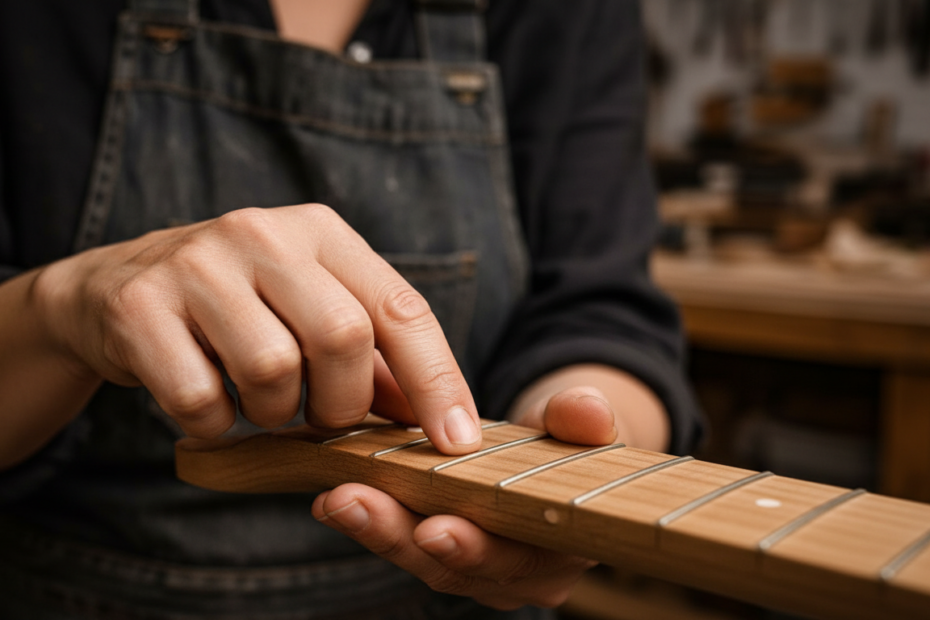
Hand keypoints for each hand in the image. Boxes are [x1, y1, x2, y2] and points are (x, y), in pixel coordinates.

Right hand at [33, 204, 481, 452]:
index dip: (436, 380)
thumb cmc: (239, 309)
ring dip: (274, 414)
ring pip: (271, 369)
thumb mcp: (311, 312)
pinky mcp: (138, 305)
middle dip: (342, 403)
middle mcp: (262, 232)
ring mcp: (196, 264)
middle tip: (322, 417)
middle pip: (341, 337)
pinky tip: (209, 406)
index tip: (456, 441)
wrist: (112, 289)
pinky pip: (200, 399)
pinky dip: (215, 425)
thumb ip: (375, 360)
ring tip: (258, 402)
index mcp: (320, 231)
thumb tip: (441, 419)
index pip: (400, 307)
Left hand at [311, 387, 615, 609]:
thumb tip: (587, 410)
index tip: (434, 528)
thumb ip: (583, 419)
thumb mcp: (581, 424)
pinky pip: (403, 542)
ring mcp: (478, 570)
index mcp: (562, 549)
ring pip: (420, 559)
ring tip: (334, 498)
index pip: (518, 559)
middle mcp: (519, 575)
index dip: (476, 548)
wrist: (555, 457)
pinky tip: (331, 498)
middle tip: (353, 503)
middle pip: (455, 568)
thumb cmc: (571, 442)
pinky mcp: (440, 552)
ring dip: (373, 527)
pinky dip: (369, 520)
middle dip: (399, 536)